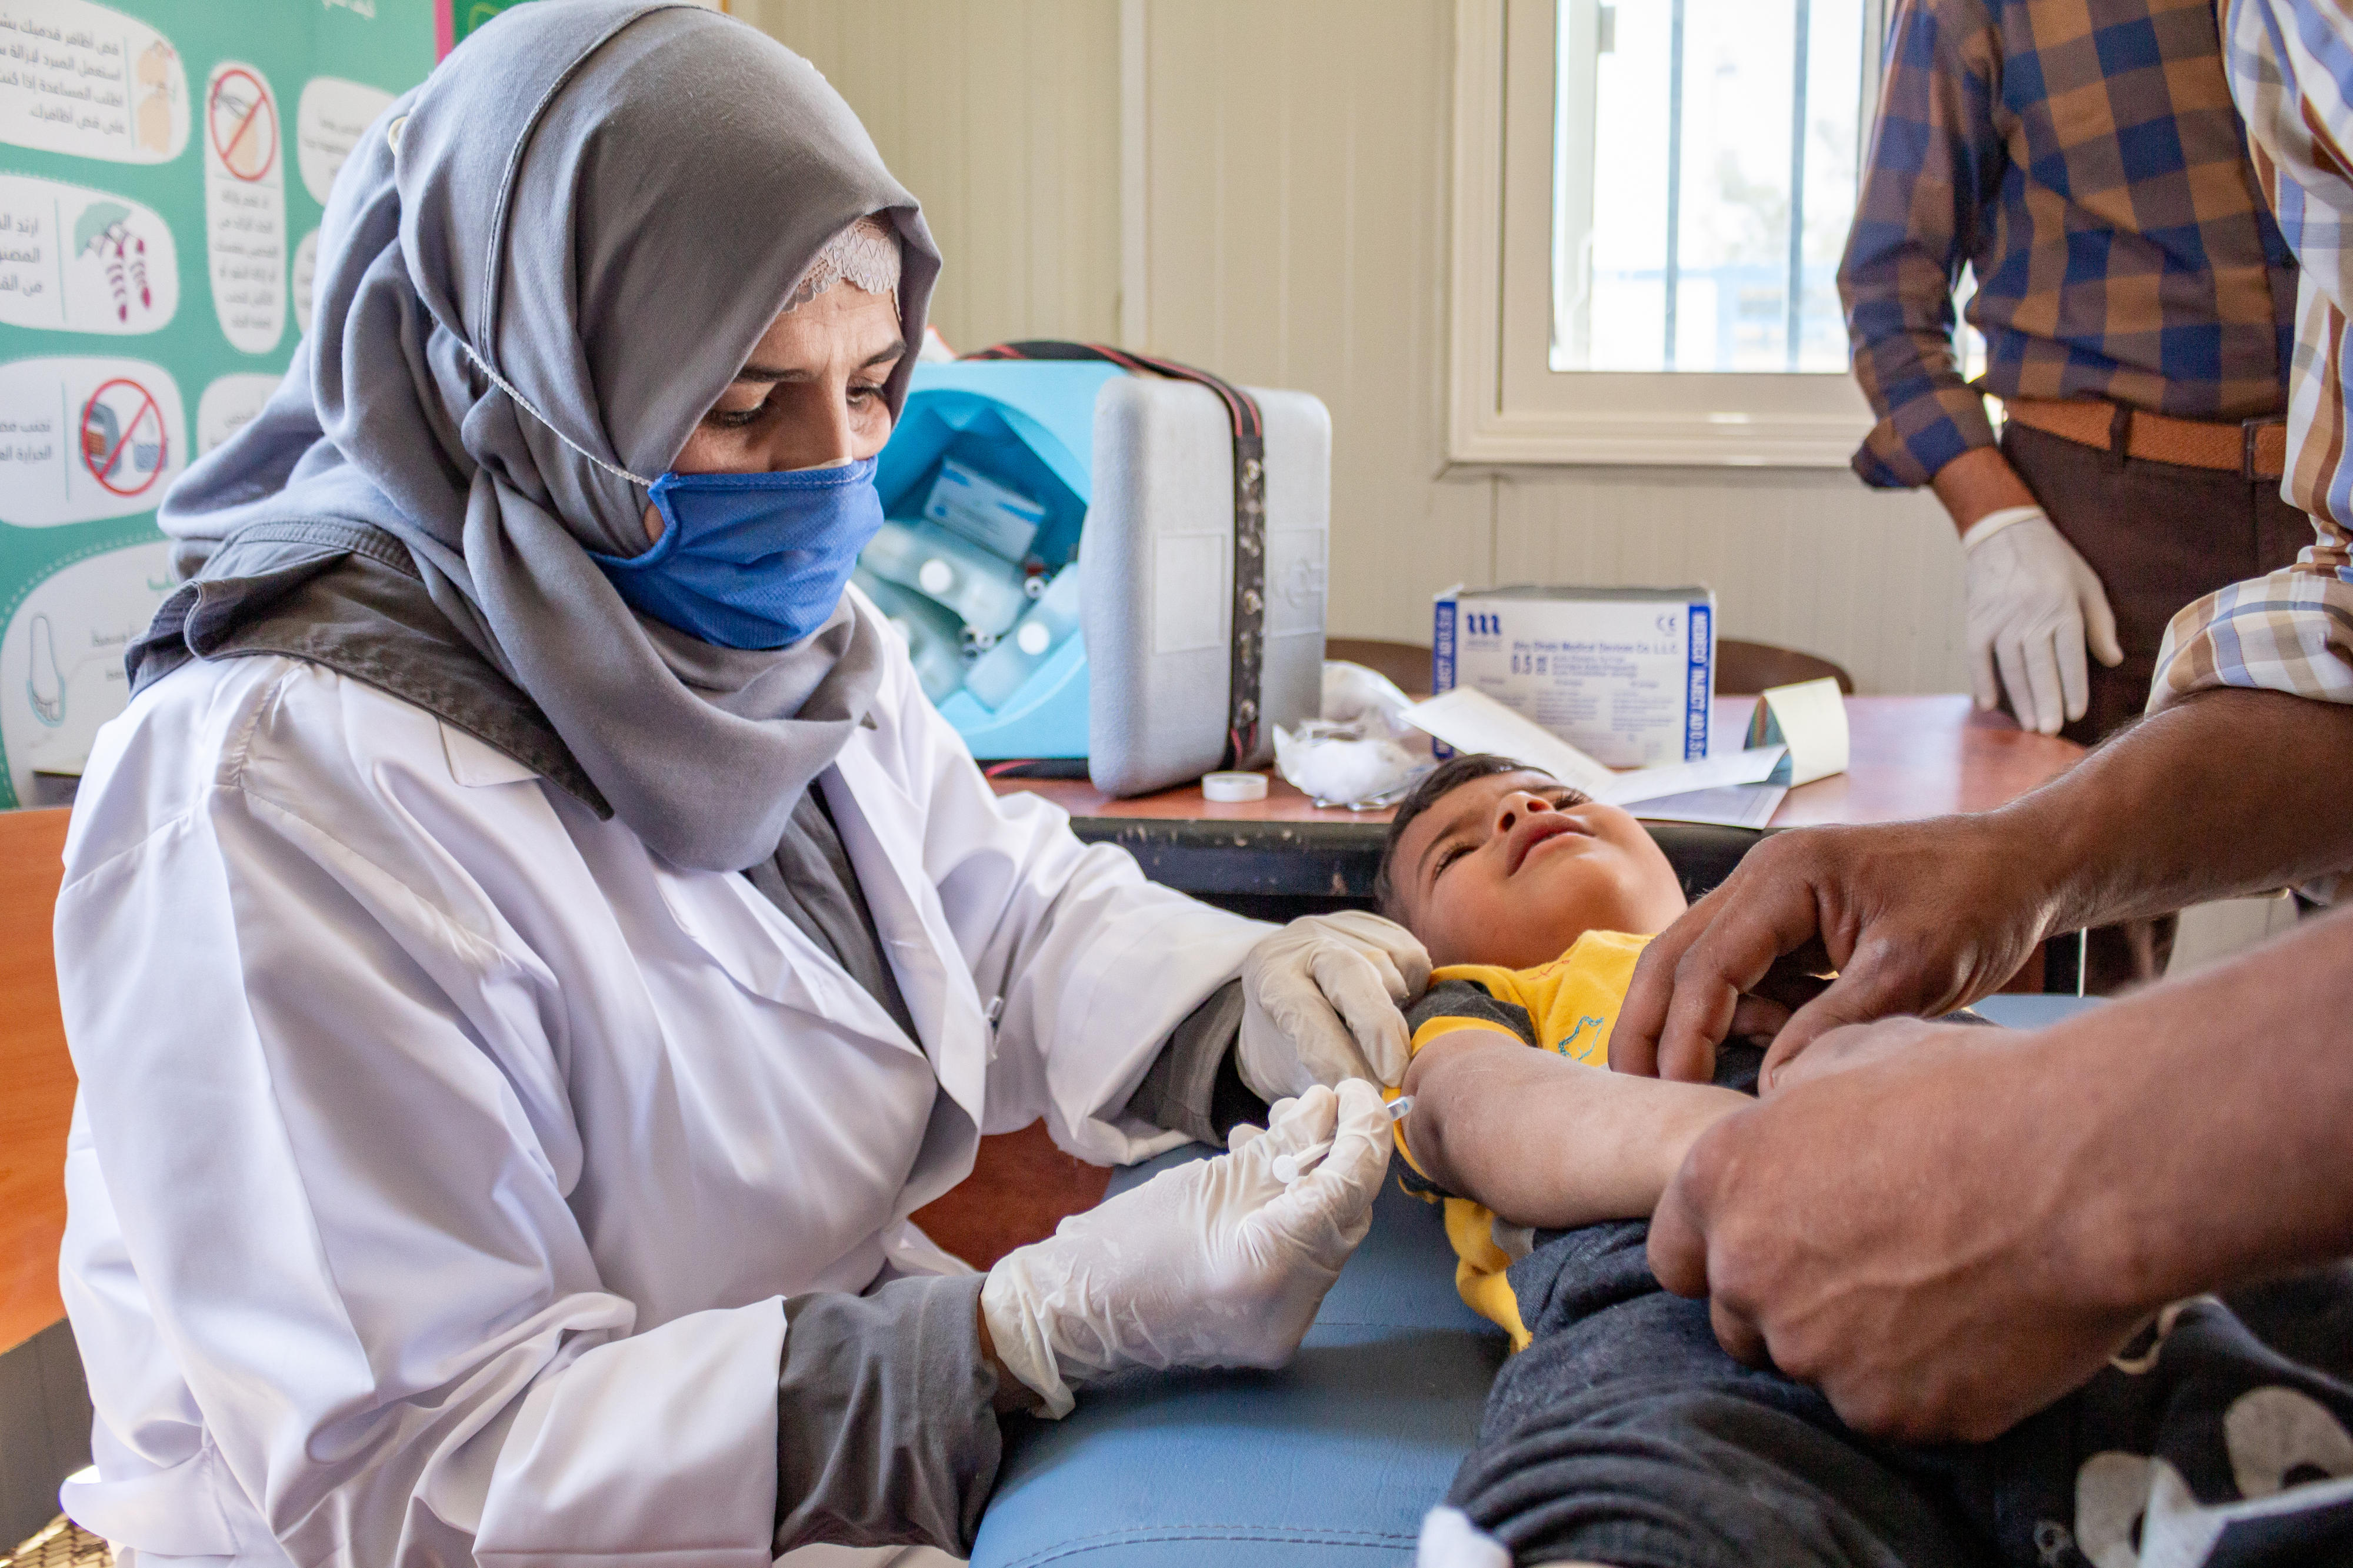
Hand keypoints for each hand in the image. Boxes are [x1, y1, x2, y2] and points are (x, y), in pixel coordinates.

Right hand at [980, 1080, 1392, 1416]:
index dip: (1364, 1133)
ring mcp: (1286, 1327)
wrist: (1076, 1316)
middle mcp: (1292, 1307)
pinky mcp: (1275, 1331)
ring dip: (1316, 1182)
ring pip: (1329, 1239)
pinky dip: (1296, 1217)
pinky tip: (1267, 1179)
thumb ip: (1280, 1146)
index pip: (1349, 1189)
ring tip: (1282, 1135)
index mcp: (1270, 1263)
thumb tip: (1329, 1107)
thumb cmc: (1127, 1243)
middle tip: (1324, 1106)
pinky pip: (1305, 1263)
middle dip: (1341, 1156)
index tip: (1361, 1093)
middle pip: (1346, 1217)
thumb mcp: (1208, 1178)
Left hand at [1238, 911, 1431, 1096]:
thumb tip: (1369, 1101)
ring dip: (1397, 1016)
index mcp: (1269, 974)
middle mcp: (1304, 940)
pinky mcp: (1377, 925)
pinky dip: (1413, 991)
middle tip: (1396, 1073)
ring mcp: (1342, 926)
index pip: (1303, 1010)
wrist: (1283, 994)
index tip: (1359, 1091)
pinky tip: (1399, 1010)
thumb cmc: (1285, 1042)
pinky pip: (1411, 959)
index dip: (1334, 1053)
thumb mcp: (1287, 1065)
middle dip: (1377, 1025)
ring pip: (1387, 968)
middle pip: (1348, 971)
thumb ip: (1322, 1080)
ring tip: (1390, 1050)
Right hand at [1612, 816, 2047, 1084]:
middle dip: (1647, 1026)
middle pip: (1670, 956)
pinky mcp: (1789, 923)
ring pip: (1696, 966)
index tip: (1679, 1096)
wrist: (2024, 866)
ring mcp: (1770, 899)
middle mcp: (1761, 879)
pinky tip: (1776, 1044)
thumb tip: (1769, 1085)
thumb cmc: (1979, 904)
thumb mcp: (1914, 972)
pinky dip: (1741, 1015)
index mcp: (1784, 876)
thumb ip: (1835, 1027)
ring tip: (1713, 1077)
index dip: (1685, 1034)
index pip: (1707, 964)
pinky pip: (1739, 973)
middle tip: (1633, 1093)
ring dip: (1694, 1023)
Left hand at [1646, 1021, 2145, 1441]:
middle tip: (1871, 1268)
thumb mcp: (1855, 1053)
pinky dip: (1927, 1381)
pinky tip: (1980, 1325)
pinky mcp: (1896, 1411)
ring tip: (1941, 1287)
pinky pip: (1895, 1407)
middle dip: (1787, 1303)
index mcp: (1722, 1185)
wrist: (2084, 1166)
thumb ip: (1792, 1096)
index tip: (1771, 1247)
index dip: (1723, 1252)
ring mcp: (1819, 1353)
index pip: (1675, 1254)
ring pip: (1818, 1367)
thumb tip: (1782, 1107)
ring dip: (1859, 1343)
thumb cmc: (1974, 1092)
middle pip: (1739, 1321)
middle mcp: (1750, 1275)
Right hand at [1962, 507, 2123, 735]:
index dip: (2073, 686)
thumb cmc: (2053, 560)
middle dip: (2047, 700)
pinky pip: (1977, 656)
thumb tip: (2113, 660)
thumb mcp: (2086, 583)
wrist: (2004, 532)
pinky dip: (1982, 680)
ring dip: (2020, 698)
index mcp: (2062, 606)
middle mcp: (2031, 614)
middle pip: (2039, 666)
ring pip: (2011, 665)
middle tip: (2051, 731)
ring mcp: (2000, 618)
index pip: (2070, 654)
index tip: (2076, 713)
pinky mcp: (1976, 620)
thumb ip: (2100, 623)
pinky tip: (1989, 704)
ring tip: (2031, 725)